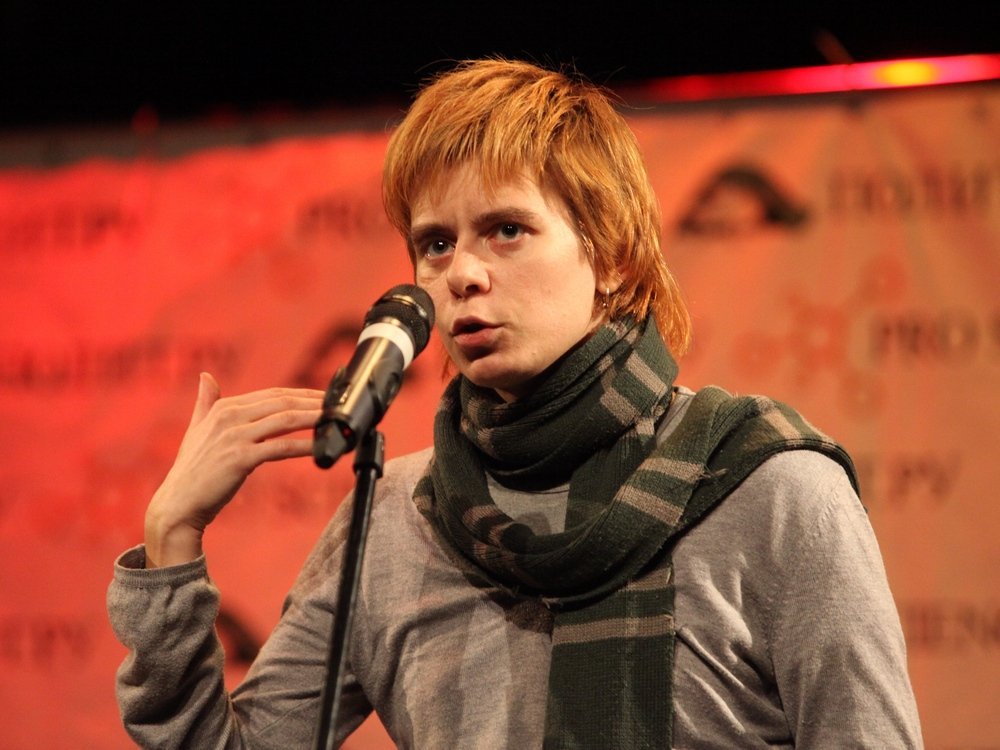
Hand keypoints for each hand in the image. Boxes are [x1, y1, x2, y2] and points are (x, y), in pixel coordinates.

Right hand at [144, 372, 324, 567]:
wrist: (177, 505)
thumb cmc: (191, 471)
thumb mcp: (196, 430)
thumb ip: (205, 403)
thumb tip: (206, 376)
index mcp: (224, 407)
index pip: (274, 394)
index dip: (304, 394)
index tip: (327, 396)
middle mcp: (229, 416)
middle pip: (284, 402)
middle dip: (316, 402)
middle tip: (342, 405)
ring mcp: (234, 436)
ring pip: (286, 420)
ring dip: (316, 419)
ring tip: (339, 421)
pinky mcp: (240, 458)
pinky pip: (281, 447)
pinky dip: (305, 445)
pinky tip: (323, 447)